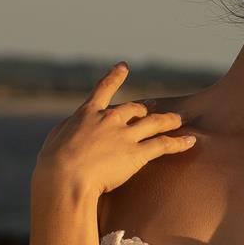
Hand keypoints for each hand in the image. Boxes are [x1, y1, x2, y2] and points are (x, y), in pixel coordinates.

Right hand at [34, 62, 194, 206]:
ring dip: (168, 121)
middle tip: (155, 108)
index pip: (103, 90)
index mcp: (87, 114)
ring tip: (180, 120)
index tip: (124, 68)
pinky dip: (178, 142)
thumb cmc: (53, 163)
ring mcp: (124, 135)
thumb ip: (67, 129)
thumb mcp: (55, 139)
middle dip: (146, 108)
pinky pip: (163, 145)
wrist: (66, 176)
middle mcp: (109, 119)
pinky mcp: (136, 154)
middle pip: (133, 109)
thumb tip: (71, 128)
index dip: (115, 78)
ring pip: (153, 123)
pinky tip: (190, 141)